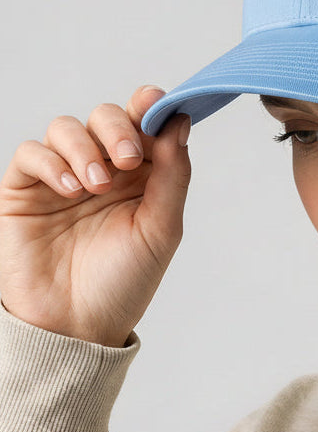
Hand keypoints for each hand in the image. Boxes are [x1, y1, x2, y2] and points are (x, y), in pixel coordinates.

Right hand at [0, 86, 190, 346]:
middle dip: (118, 128)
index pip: (144, 123)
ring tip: (96, 185)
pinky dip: (51, 162)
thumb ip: (173, 173)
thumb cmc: (124, 281)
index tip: (157, 104)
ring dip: (85, 147)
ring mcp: (62, 178)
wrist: (75, 327)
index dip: (150, 106)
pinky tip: (70, 190)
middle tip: (128, 159)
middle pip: (106, 116)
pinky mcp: (25, 191)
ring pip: (66, 127)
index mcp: (142, 175)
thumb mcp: (161, 228)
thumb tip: (179, 120)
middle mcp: (104, 169)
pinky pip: (31, 153)